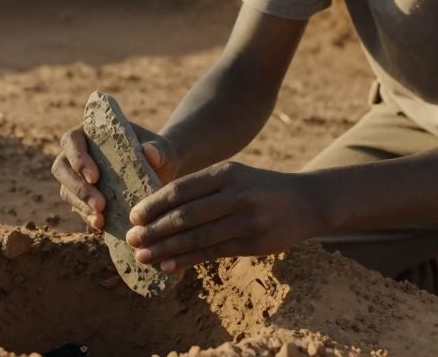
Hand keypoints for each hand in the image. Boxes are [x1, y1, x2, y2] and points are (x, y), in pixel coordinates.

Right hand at [50, 122, 179, 230]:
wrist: (161, 173)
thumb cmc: (157, 154)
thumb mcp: (161, 150)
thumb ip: (157, 149)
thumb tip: (150, 153)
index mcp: (89, 132)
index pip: (71, 140)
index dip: (77, 158)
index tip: (95, 176)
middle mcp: (77, 154)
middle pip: (61, 167)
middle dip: (77, 187)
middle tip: (99, 203)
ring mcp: (77, 176)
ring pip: (66, 190)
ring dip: (80, 204)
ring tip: (100, 218)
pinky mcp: (82, 197)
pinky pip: (77, 207)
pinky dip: (86, 216)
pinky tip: (100, 225)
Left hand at [125, 161, 316, 272]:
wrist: (306, 201)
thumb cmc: (258, 188)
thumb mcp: (233, 176)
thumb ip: (201, 189)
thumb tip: (158, 210)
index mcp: (225, 172)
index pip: (181, 190)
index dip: (154, 205)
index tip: (133, 217)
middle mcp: (235, 194)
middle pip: (185, 215)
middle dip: (153, 229)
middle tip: (131, 240)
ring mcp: (246, 220)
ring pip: (196, 237)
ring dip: (165, 249)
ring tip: (143, 257)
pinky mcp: (253, 243)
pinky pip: (212, 253)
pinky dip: (187, 260)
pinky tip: (168, 266)